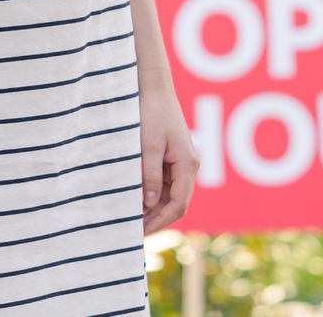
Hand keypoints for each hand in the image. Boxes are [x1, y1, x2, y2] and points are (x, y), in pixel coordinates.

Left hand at [138, 82, 198, 232]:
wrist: (155, 88)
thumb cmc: (152, 113)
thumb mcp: (149, 145)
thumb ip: (151, 175)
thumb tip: (151, 204)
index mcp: (188, 164)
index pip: (178, 204)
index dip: (160, 222)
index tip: (140, 233)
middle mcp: (190, 166)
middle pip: (177, 203)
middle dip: (157, 219)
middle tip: (133, 232)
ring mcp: (182, 162)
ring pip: (172, 195)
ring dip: (155, 209)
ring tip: (132, 219)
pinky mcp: (174, 158)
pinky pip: (166, 183)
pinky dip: (153, 195)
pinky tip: (137, 201)